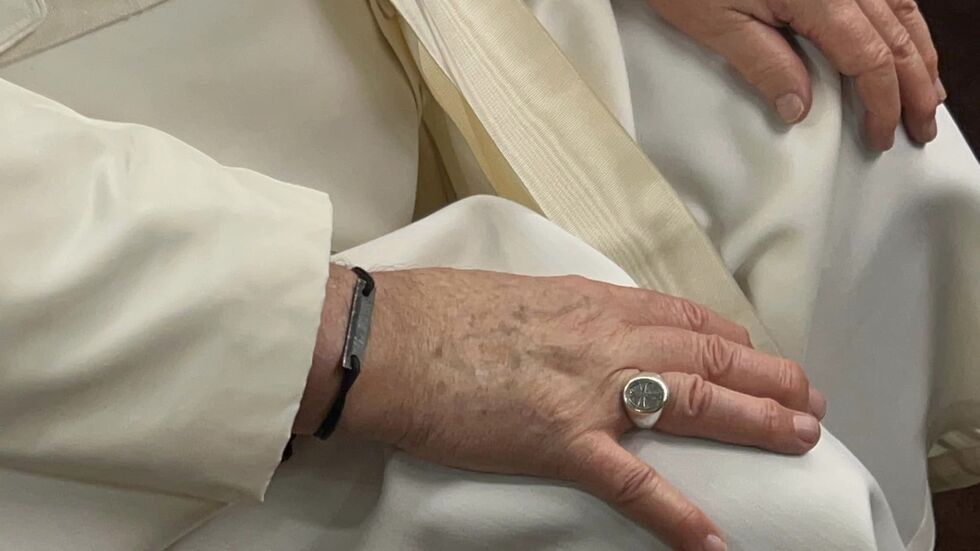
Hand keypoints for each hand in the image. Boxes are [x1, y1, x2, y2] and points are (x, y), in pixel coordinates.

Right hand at [297, 266, 826, 550]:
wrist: (391, 339)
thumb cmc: (439, 312)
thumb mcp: (514, 295)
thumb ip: (561, 312)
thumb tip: (580, 325)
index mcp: (590, 303)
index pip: (680, 315)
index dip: (727, 335)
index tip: (751, 349)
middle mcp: (605, 340)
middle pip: (707, 355)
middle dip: (766, 375)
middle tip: (807, 397)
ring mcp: (590, 390)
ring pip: (692, 401)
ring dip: (754, 419)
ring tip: (800, 438)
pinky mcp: (561, 441)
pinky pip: (631, 480)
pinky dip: (675, 512)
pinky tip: (711, 538)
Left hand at [647, 0, 942, 149]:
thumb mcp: (716, 23)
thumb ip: (763, 66)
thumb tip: (799, 108)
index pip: (870, 60)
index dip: (883, 103)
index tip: (882, 134)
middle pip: (899, 37)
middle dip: (916, 87)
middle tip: (921, 126)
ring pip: (903, 10)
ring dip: (919, 54)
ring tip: (927, 92)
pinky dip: (903, 22)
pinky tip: (904, 41)